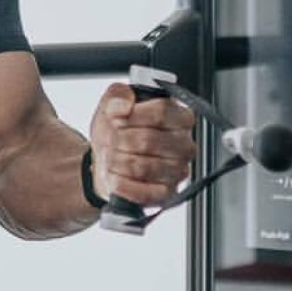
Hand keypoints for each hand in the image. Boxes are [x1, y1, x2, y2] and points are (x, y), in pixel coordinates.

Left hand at [89, 82, 195, 206]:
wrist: (106, 160)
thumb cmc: (117, 131)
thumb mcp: (112, 104)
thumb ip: (118, 95)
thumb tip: (123, 106)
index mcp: (180, 117)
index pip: (162, 111)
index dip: (133, 116)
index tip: (117, 119)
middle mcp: (185, 145)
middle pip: (148, 140)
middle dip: (119, 141)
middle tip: (111, 140)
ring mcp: (178, 172)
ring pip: (142, 167)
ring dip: (117, 162)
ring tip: (112, 157)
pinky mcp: (167, 195)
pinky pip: (143, 193)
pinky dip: (121, 185)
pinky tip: (115, 176)